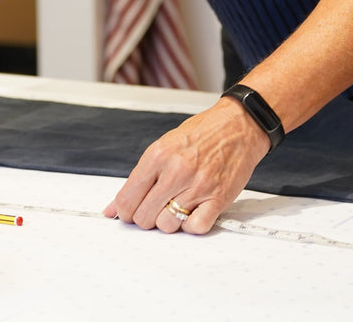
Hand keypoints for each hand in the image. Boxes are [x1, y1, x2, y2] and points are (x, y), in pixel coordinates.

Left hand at [103, 97, 269, 233]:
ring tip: (179, 204)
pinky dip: (192, 224)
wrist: (240, 124)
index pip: (127, 199)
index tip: (131, 211)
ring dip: (170, 221)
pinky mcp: (219, 198)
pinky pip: (195, 228)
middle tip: (158, 206)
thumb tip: (113, 209)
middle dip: (147, 217)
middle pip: (144, 217)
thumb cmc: (204, 133)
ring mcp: (198, 185)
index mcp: (159, 154)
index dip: (125, 211)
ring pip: (167, 225)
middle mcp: (177, 170)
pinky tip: (195, 209)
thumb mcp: (165, 145)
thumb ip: (140, 177)